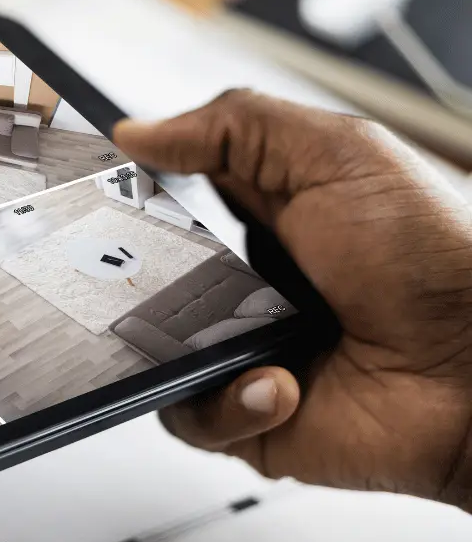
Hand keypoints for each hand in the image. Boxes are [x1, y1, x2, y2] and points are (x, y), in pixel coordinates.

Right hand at [113, 91, 471, 506]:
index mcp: (265, 211)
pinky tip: (280, 384)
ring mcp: (241, 348)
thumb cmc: (444, 260)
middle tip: (166, 270)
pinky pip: (186, 414)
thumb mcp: (341, 154)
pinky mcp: (244, 414)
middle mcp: (247, 281)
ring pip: (147, 349)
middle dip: (137, 273)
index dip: (129, 191)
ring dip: (187, 345)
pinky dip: (227, 403)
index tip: (104, 188)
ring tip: (249, 337)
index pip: (166, 193)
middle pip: (140, 273)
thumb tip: (140, 129)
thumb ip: (234, 126)